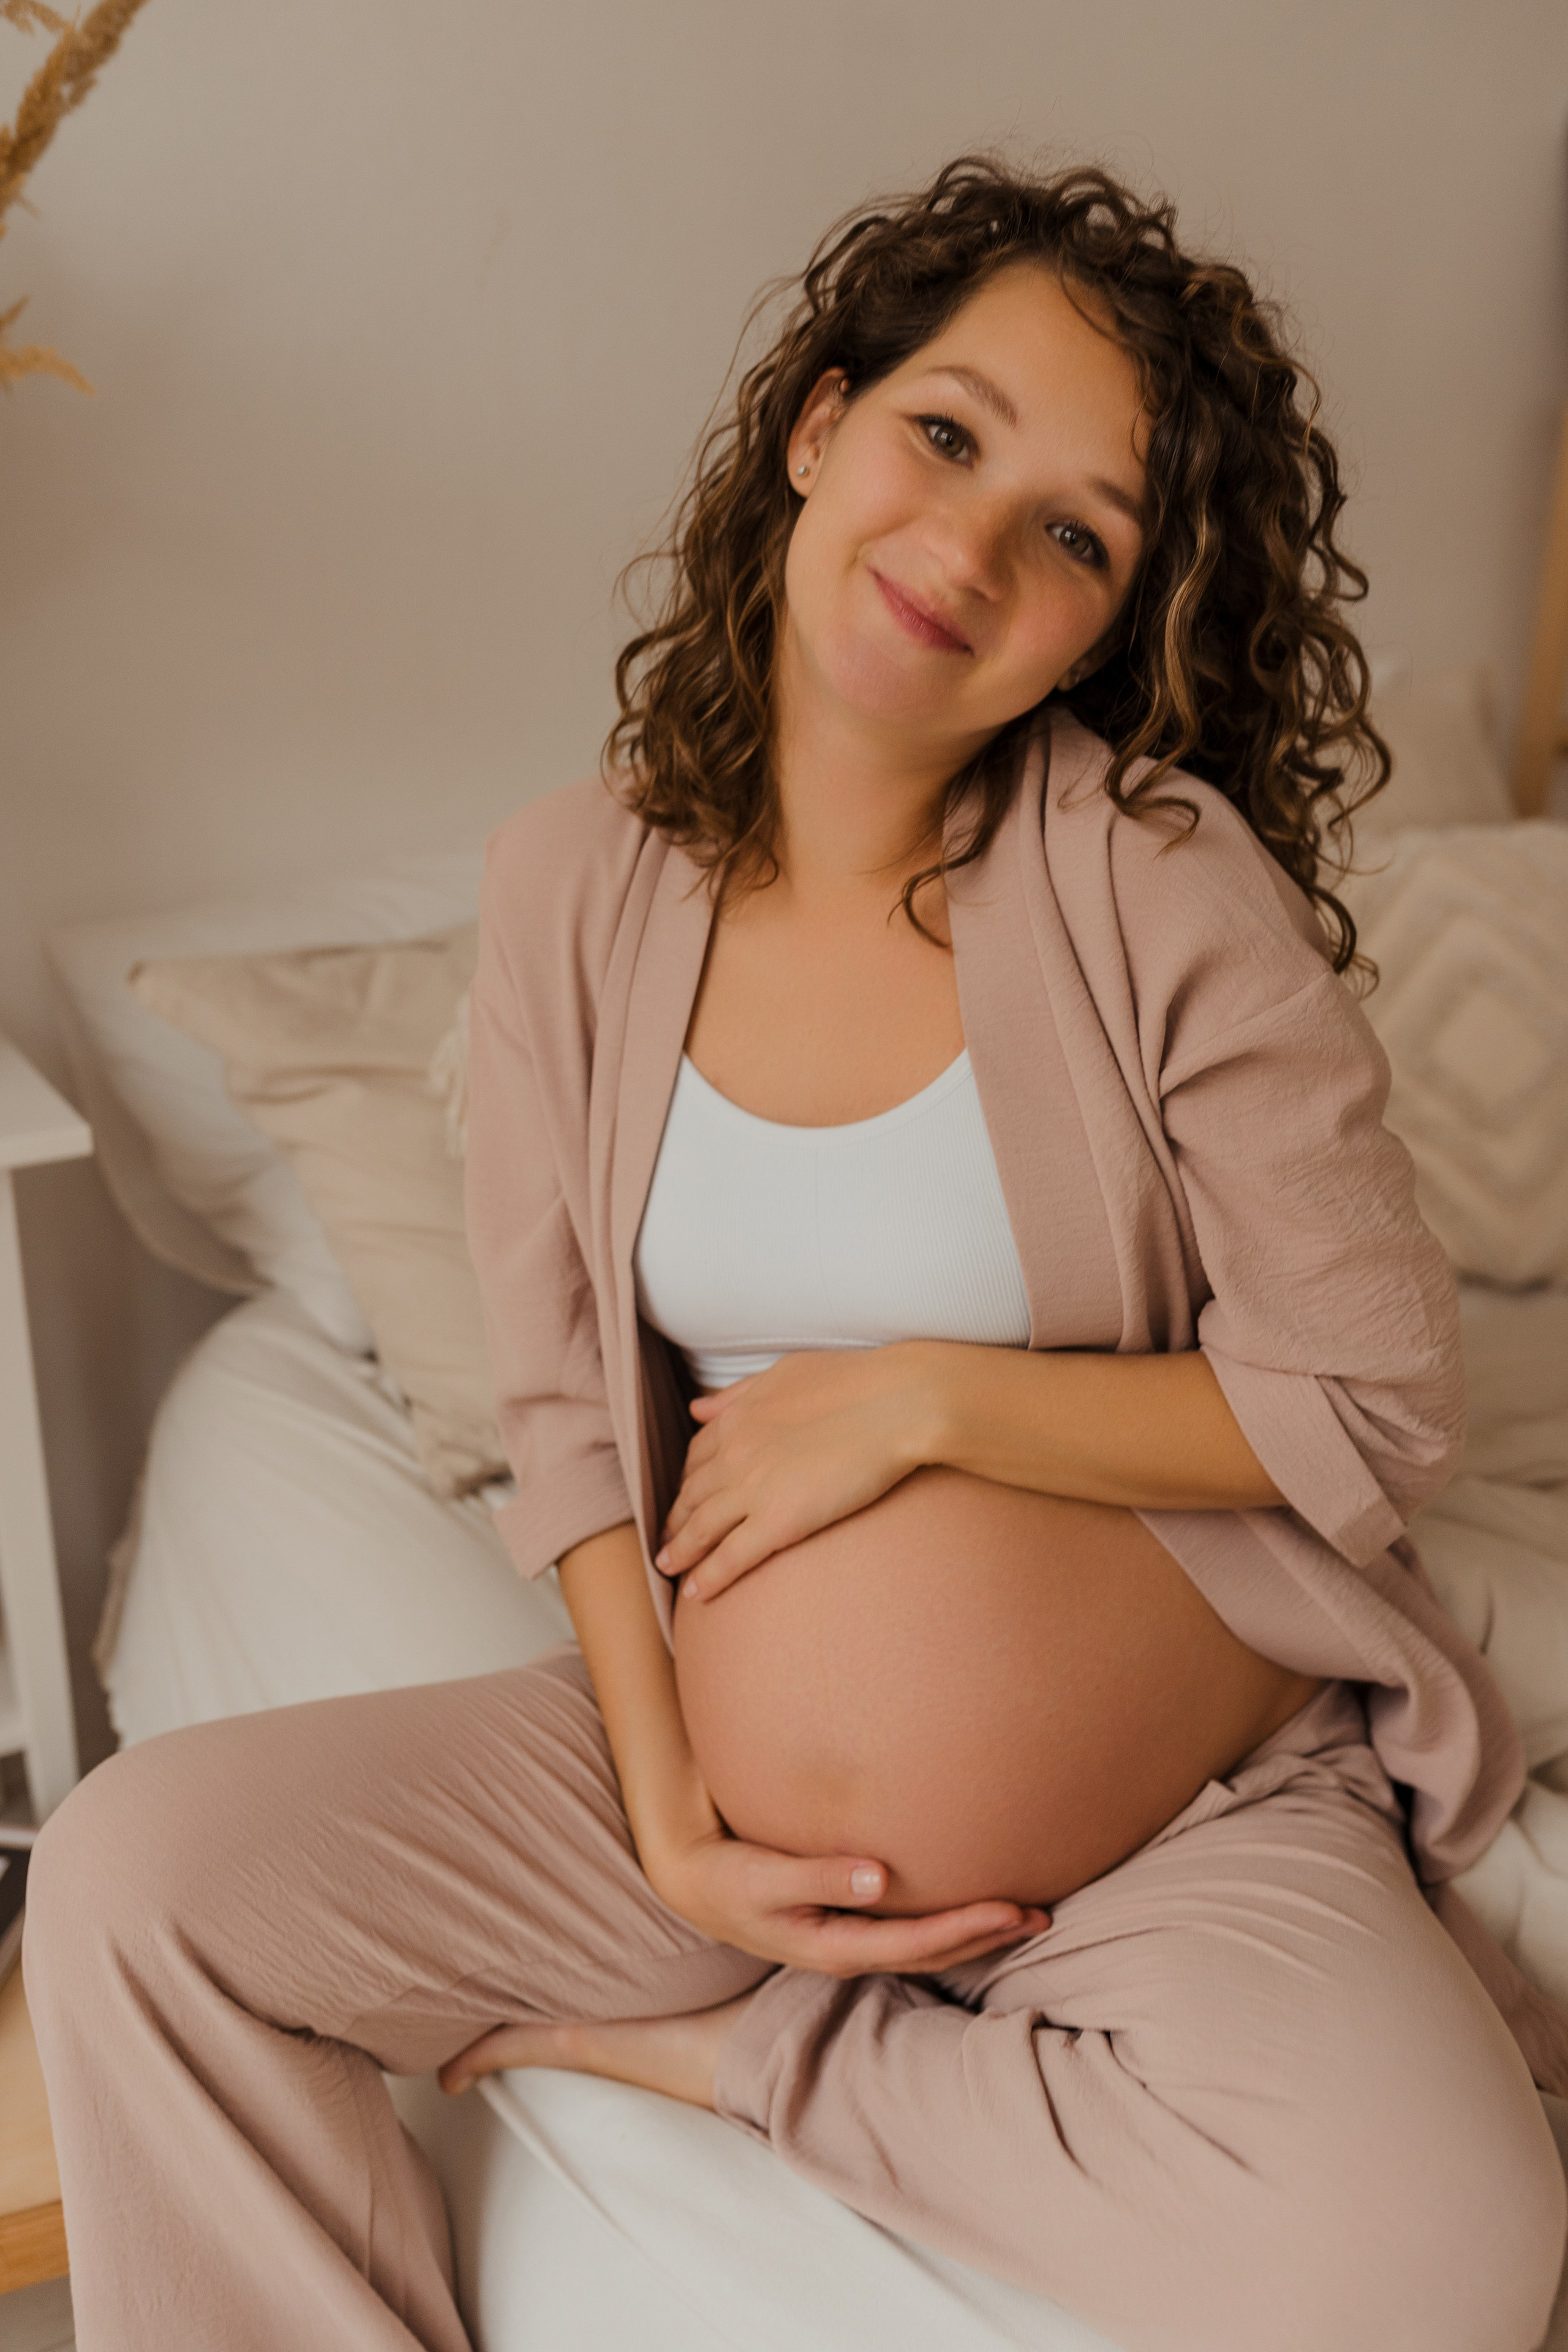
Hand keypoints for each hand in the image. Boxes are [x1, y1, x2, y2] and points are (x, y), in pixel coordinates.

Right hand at [644, 1823, 1048, 1976]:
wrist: (695, 1884)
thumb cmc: (729, 1877)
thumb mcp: (765, 1877)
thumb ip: (820, 1875)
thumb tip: (880, 1877)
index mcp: (835, 1946)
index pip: (917, 1944)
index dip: (966, 1929)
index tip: (1012, 1910)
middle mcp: (849, 1951)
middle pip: (932, 1953)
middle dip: (986, 1935)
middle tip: (1041, 1914)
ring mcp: (848, 1941)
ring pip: (924, 1946)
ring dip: (973, 1932)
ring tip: (1022, 1913)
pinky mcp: (845, 1924)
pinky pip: (907, 1931)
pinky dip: (944, 1923)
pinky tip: (964, 1905)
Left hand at [655, 1344, 934, 1598]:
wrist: (896, 1404)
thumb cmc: (854, 1382)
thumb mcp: (784, 1373)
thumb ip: (738, 1393)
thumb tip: (697, 1409)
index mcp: (737, 1418)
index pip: (697, 1456)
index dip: (686, 1480)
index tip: (684, 1497)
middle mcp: (734, 1454)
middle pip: (692, 1494)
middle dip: (676, 1519)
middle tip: (668, 1539)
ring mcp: (753, 1489)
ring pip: (701, 1528)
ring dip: (680, 1551)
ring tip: (667, 1568)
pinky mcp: (779, 1522)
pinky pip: (731, 1557)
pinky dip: (708, 1578)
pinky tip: (696, 1594)